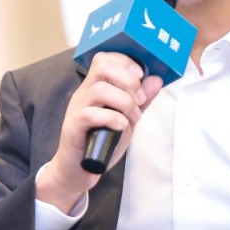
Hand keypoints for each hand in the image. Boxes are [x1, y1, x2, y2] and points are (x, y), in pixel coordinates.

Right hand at [36, 52, 162, 212]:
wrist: (79, 171)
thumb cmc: (102, 143)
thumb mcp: (127, 118)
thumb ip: (141, 100)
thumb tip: (156, 80)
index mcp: (95, 87)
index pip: (105, 58)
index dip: (126, 62)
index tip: (141, 76)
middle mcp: (84, 93)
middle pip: (102, 66)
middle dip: (128, 80)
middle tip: (140, 100)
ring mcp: (76, 109)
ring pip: (100, 89)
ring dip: (125, 102)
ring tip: (133, 118)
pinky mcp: (73, 127)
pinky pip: (90, 114)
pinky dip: (112, 118)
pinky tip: (121, 126)